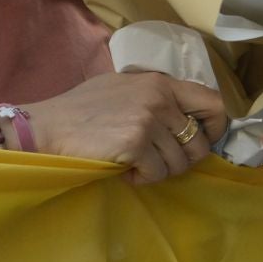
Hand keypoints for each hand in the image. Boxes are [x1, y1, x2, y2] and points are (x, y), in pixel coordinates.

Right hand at [31, 71, 228, 184]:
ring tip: (135, 165)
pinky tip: (125, 171)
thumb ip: (154, 96)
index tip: (202, 140)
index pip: (212, 102)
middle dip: (184, 160)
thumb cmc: (79, 109)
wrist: (47, 126)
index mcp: (159, 82)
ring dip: (159, 171)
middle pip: (199, 142)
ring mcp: (148, 120)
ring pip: (179, 162)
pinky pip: (158, 173)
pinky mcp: (136, 143)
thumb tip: (182, 116)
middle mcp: (159, 98)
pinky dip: (143, 178)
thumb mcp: (122, 88)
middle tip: (160, 163)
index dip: (215, 128)